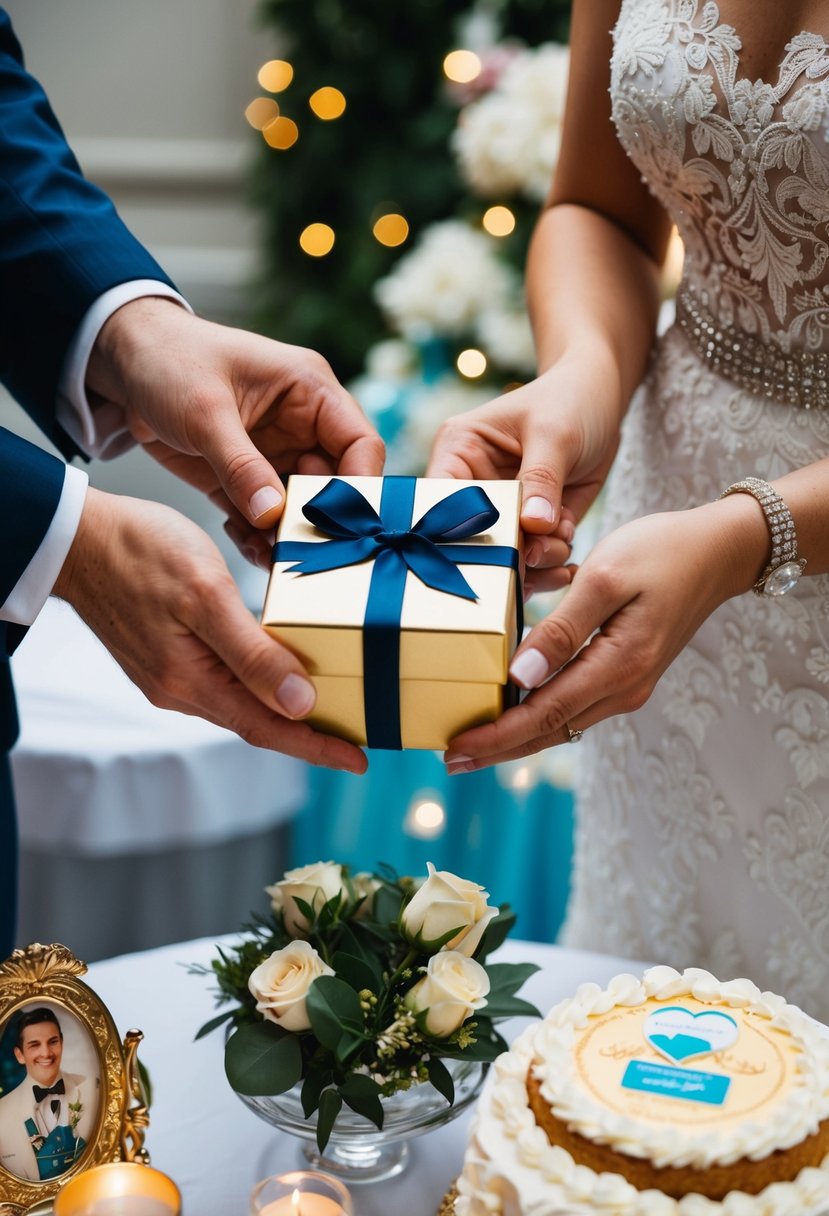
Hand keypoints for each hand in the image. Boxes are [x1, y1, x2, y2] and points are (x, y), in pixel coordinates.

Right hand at [53, 488, 367, 772]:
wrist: (75, 538)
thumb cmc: (139, 552)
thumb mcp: (206, 596)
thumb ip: (253, 654)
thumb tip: (299, 703)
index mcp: (191, 682)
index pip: (268, 729)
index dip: (317, 747)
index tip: (359, 761)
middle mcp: (179, 690)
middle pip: (257, 723)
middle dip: (308, 733)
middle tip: (356, 735)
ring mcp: (169, 676)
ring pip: (239, 703)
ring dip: (283, 710)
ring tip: (329, 706)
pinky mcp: (164, 657)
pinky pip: (221, 682)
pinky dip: (257, 683)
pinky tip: (277, 670)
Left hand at [87, 299, 384, 563]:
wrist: (123, 364)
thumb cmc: (169, 360)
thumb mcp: (205, 410)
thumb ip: (241, 465)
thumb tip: (274, 514)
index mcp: (310, 391)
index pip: (360, 444)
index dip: (360, 486)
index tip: (342, 524)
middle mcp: (302, 425)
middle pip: (335, 484)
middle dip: (319, 520)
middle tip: (298, 549)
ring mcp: (275, 454)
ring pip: (300, 508)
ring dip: (287, 535)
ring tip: (268, 557)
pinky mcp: (246, 478)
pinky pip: (265, 517)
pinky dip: (258, 536)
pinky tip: (245, 544)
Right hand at [427, 357, 620, 594]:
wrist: (603, 401)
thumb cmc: (571, 400)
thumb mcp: (555, 433)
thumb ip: (541, 479)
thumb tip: (533, 525)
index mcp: (459, 452)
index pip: (441, 500)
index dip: (457, 532)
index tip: (493, 551)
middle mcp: (473, 486)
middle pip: (470, 539)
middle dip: (508, 553)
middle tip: (541, 552)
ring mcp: (502, 510)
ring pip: (505, 555)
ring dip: (537, 560)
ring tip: (563, 540)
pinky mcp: (530, 526)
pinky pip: (533, 560)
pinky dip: (552, 564)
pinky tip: (568, 552)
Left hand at [443, 498, 766, 771]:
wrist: (718, 552)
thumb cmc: (661, 552)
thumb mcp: (604, 579)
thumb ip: (561, 630)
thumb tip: (520, 679)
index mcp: (617, 667)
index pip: (543, 715)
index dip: (496, 737)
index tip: (455, 750)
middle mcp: (623, 689)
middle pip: (549, 731)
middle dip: (498, 748)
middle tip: (451, 759)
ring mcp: (627, 686)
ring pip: (561, 723)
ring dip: (517, 735)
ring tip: (472, 741)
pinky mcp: (626, 674)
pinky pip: (575, 706)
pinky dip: (540, 715)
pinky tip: (513, 709)